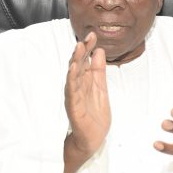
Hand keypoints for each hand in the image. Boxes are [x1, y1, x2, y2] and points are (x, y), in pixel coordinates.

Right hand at [64, 32, 109, 159]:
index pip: (85, 60)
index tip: (93, 35)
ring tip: (79, 48)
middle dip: (81, 51)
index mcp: (85, 81)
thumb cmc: (94, 113)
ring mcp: (74, 96)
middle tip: (86, 38)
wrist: (93, 137)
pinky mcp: (73, 107)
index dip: (88, 48)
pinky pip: (72, 91)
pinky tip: (72, 69)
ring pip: (73, 75)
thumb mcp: (101, 87)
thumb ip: (99, 70)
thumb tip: (99, 50)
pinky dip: (71, 80)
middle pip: (78, 65)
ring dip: (75, 61)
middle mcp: (77, 86)